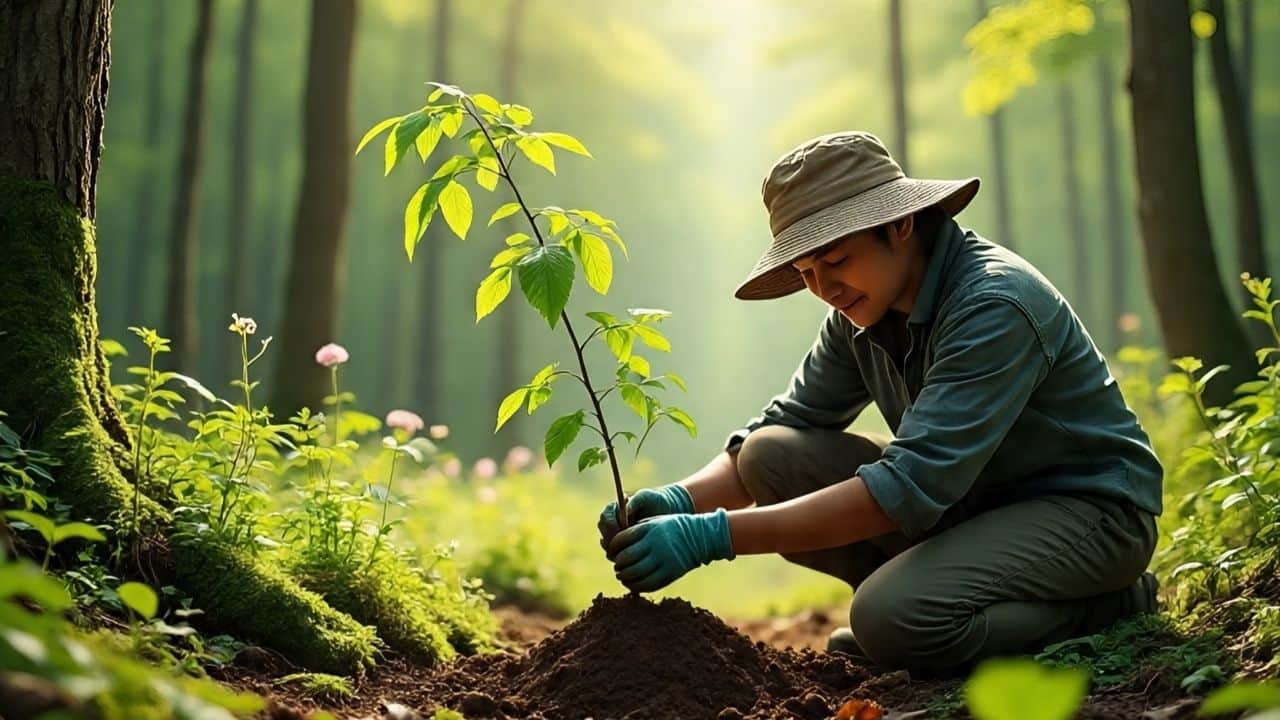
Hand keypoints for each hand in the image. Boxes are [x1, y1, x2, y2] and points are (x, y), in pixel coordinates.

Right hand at [597, 483, 694, 555]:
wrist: (668, 510)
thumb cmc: (656, 500)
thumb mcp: (647, 497)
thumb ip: (635, 501)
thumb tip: (624, 511)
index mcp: (615, 508)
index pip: (605, 517)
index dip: (610, 524)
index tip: (621, 529)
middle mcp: (613, 522)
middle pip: (604, 533)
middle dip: (610, 539)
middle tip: (622, 545)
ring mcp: (618, 535)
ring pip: (608, 545)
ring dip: (614, 551)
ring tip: (627, 553)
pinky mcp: (625, 546)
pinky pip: (617, 554)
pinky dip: (622, 557)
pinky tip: (633, 558)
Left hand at [607, 509, 734, 592]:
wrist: (700, 537)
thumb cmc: (673, 528)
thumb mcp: (655, 522)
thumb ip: (636, 531)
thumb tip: (615, 547)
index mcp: (649, 529)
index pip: (621, 539)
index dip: (612, 547)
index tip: (611, 552)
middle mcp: (655, 544)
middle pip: (626, 558)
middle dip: (618, 564)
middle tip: (617, 566)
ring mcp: (663, 560)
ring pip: (635, 573)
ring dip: (624, 577)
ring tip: (622, 576)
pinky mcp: (670, 573)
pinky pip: (648, 584)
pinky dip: (636, 586)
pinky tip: (632, 584)